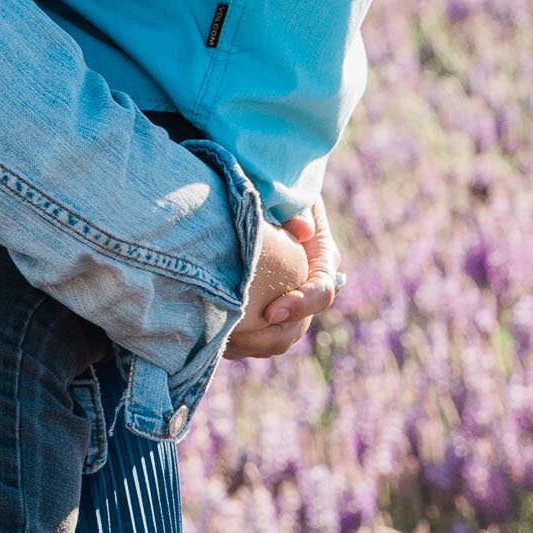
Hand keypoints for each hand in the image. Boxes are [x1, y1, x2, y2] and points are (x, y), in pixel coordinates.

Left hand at [224, 199, 341, 359]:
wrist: (258, 196)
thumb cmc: (271, 188)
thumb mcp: (284, 192)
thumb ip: (293, 208)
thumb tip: (303, 230)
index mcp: (321, 258)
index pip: (322, 292)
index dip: (300, 305)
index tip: (271, 312)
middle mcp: (308, 286)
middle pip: (297, 327)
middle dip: (266, 336)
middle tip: (232, 338)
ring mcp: (288, 303)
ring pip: (277, 339)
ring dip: (249, 344)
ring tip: (217, 343)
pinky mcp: (265, 310)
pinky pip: (257, 339)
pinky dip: (238, 342)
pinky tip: (210, 338)